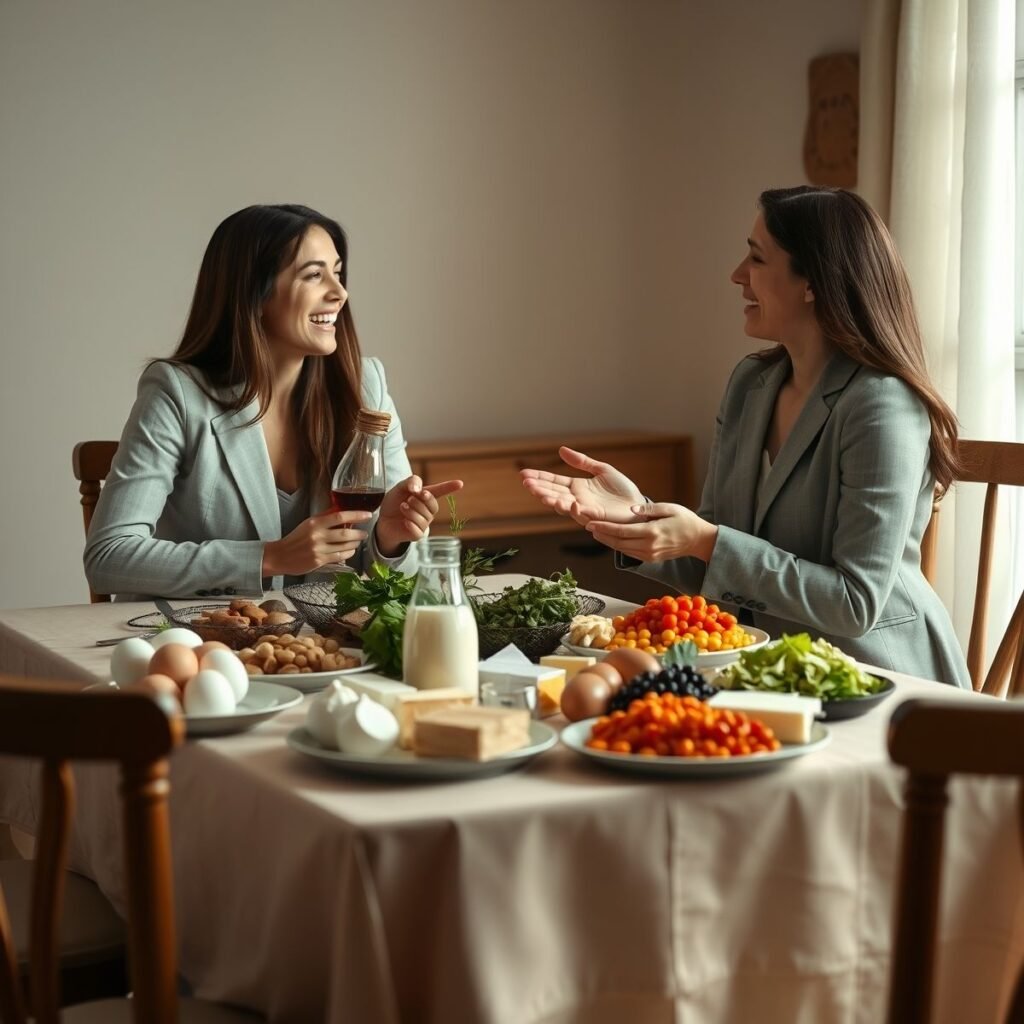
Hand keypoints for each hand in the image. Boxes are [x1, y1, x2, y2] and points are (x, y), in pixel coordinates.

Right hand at [262, 509, 372, 576]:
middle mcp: (317, 536)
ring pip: (344, 547)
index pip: (339, 516)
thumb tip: (341, 508)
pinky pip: (339, 557)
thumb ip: (324, 516)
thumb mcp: (308, 523)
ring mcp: (318, 549)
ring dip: (355, 544)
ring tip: (358, 541)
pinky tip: (350, 550)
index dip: (356, 515)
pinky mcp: (319, 561)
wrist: (280, 556)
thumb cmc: (296, 538)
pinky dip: (348, 553)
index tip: (367, 514)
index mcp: (314, 523)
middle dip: (359, 533)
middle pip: (345, 534)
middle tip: (364, 532)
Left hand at [374, 475, 463, 555]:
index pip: (440, 491)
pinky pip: (420, 531)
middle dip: (422, 501)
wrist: (382, 520)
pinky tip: (405, 521)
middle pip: (433, 506)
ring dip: (412, 511)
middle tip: (410, 498)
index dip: (449, 487)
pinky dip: (411, 524)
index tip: (460, 483)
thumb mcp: (399, 488)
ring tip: (402, 507)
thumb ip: (410, 482)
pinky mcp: (417, 535)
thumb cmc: (393, 503)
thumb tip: (418, 489)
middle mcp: (427, 511)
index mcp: (425, 497)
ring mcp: (424, 524)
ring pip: (425, 518)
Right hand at [520, 446, 643, 525]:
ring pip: (563, 505)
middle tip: (525, 483)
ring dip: (551, 500)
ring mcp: (585, 509)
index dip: (539, 477)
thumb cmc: (622, 490)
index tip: (523, 474)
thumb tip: (561, 450)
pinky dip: (575, 510)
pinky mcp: (596, 517)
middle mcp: (577, 499)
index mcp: (577, 487)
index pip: (554, 481)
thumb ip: (582, 462)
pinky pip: (582, 514)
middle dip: (539, 489)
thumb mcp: (601, 470)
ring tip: (539, 494)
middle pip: (553, 493)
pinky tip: (568, 502)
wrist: (638, 506)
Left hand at [586, 502, 718, 563]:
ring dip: (607, 541)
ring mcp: (649, 555)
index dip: (604, 527)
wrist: (699, 540)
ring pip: (622, 549)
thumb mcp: (670, 508)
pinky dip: (618, 546)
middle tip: (588, 525)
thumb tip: (631, 509)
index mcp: (652, 532)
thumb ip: (649, 508)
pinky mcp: (650, 559)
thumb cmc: (685, 520)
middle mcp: (649, 546)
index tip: (590, 523)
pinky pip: (629, 553)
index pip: (621, 531)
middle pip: (618, 542)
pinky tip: (611, 538)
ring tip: (596, 531)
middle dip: (602, 534)